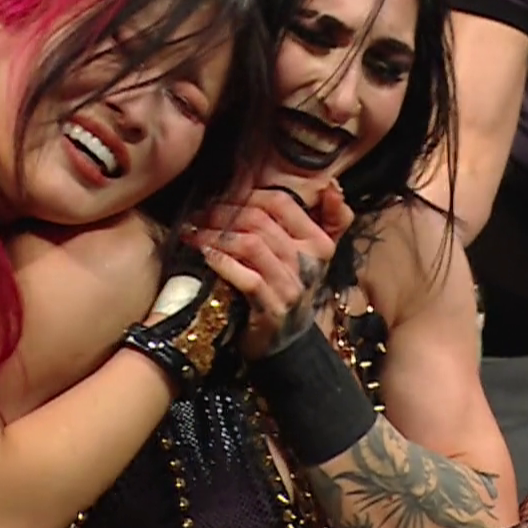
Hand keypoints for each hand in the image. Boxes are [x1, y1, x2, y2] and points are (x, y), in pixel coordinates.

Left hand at [186, 185, 340, 359]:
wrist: (286, 342)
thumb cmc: (290, 288)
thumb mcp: (314, 254)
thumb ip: (327, 219)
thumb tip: (331, 186)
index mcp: (319, 243)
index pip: (282, 203)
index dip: (248, 194)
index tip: (224, 197)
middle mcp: (309, 263)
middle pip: (260, 221)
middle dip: (224, 213)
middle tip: (200, 213)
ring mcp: (291, 287)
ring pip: (251, 245)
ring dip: (216, 235)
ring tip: (195, 232)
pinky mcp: (272, 309)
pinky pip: (245, 277)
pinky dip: (221, 262)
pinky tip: (204, 254)